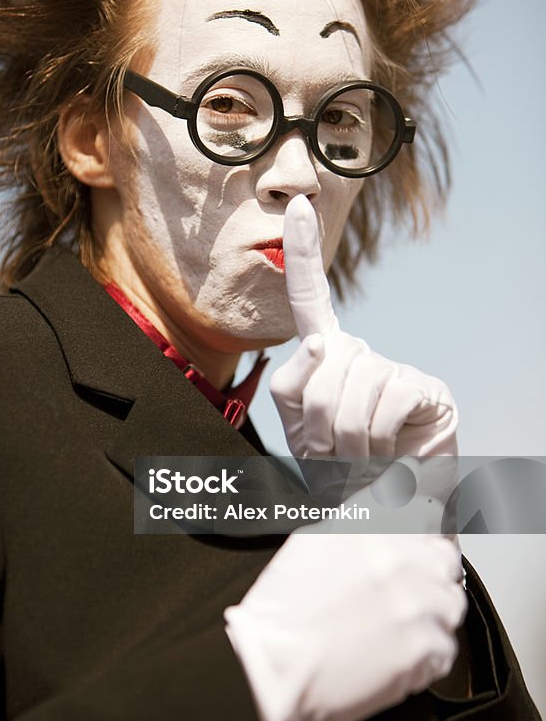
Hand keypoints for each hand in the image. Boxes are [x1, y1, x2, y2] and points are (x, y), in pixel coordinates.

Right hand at [225, 531, 465, 720]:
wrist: (271, 669)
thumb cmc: (283, 613)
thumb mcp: (313, 540)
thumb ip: (362, 520)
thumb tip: (392, 502)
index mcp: (373, 524)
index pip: (427, 508)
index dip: (428, 525)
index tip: (427, 534)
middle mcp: (400, 555)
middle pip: (445, 557)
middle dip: (429, 574)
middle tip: (399, 596)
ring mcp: (418, 601)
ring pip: (450, 603)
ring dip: (428, 616)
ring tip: (386, 631)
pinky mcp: (426, 646)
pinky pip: (445, 647)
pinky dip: (423, 656)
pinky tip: (386, 655)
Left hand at [270, 195, 457, 458]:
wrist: (380, 515)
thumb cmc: (337, 469)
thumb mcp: (298, 427)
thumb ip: (296, 383)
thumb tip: (323, 343)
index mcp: (325, 358)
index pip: (310, 298)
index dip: (301, 252)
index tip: (294, 205)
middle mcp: (361, 354)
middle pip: (321, 363)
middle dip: (318, 422)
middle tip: (336, 455)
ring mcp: (395, 369)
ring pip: (350, 386)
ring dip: (346, 440)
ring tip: (361, 460)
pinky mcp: (425, 388)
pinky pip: (384, 400)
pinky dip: (376, 440)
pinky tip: (388, 453)